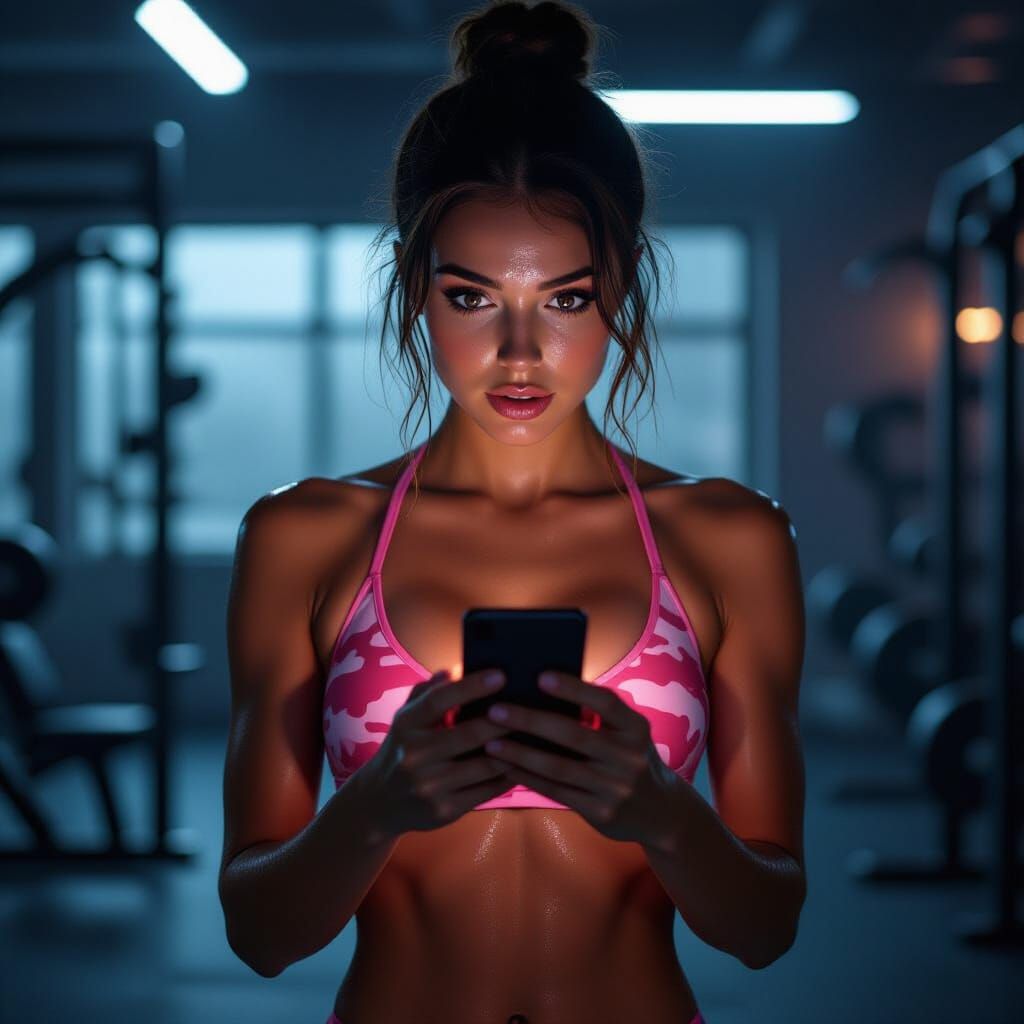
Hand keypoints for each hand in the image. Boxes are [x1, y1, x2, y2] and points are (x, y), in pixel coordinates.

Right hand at [363, 668, 513, 840]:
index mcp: (405, 726)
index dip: (471, 686)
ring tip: (534, 734)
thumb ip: (428, 693)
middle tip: (530, 706)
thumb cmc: (402, 749)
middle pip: (469, 734)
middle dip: (504, 720)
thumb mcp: (406, 719)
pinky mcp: (445, 811)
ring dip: (513, 749)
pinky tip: (523, 763)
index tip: (500, 675)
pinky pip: (487, 790)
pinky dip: (508, 776)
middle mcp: (414, 757)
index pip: (439, 701)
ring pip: (485, 765)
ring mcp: (429, 787)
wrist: (380, 804)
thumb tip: (454, 669)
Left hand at [482, 670, 677, 843]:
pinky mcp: (601, 812)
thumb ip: (597, 716)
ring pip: (558, 767)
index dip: (574, 689)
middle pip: (574, 735)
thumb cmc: (630, 758)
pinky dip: (528, 777)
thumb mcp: (627, 734)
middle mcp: (629, 758)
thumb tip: (541, 690)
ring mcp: (616, 788)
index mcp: (637, 729)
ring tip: (490, 741)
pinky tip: (506, 766)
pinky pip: (556, 791)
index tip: (540, 677)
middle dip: (531, 720)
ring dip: (520, 753)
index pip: (606, 702)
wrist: (662, 812)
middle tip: (495, 710)